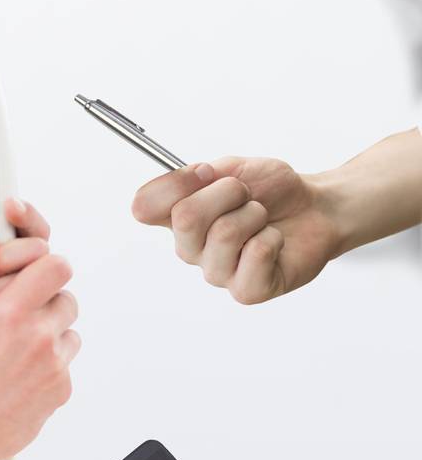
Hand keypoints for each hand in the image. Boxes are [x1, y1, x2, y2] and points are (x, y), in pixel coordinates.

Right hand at [0, 200, 78, 459]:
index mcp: (9, 313)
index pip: (53, 262)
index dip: (41, 256)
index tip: (29, 255)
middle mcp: (38, 336)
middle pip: (64, 290)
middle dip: (41, 290)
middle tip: (12, 303)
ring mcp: (55, 364)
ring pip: (67, 324)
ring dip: (46, 324)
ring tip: (10, 342)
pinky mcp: (62, 389)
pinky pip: (66, 357)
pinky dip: (47, 357)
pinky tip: (15, 368)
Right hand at [131, 159, 340, 304]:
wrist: (316, 209)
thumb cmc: (271, 191)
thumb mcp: (231, 168)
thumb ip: (198, 174)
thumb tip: (189, 178)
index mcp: (176, 219)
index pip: (143, 206)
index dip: (175, 183)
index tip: (207, 171)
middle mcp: (190, 249)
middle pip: (185, 217)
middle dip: (228, 192)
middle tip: (246, 195)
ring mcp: (217, 272)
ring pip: (224, 233)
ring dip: (255, 214)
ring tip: (263, 219)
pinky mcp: (247, 291)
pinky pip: (255, 253)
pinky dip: (273, 237)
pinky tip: (274, 241)